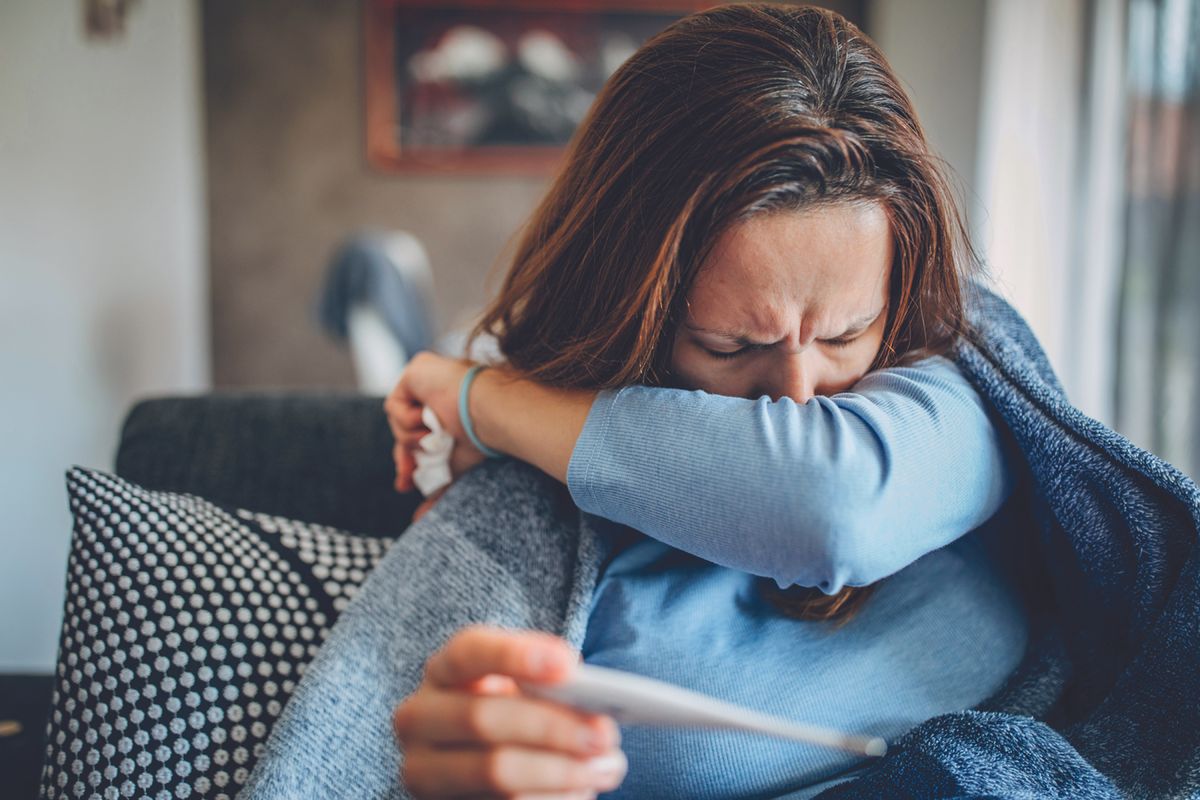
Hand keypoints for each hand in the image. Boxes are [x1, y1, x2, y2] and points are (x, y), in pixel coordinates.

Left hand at [384, 352, 486, 494]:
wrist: (489, 414)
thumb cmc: (482, 440)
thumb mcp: (455, 468)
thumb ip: (437, 487)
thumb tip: (417, 520)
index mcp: (450, 409)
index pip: (420, 435)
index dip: (410, 459)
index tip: (406, 484)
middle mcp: (438, 390)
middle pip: (404, 429)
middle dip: (403, 456)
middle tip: (406, 479)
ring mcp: (427, 378)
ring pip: (398, 421)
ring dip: (412, 438)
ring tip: (434, 438)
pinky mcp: (416, 370)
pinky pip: (395, 406)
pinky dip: (408, 421)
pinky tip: (429, 421)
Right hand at [393, 626, 626, 798]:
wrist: (476, 765)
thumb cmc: (512, 714)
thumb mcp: (520, 690)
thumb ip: (544, 685)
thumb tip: (588, 699)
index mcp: (442, 672)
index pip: (468, 652)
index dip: (515, 655)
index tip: (569, 666)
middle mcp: (418, 718)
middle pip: (482, 718)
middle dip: (551, 726)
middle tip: (604, 733)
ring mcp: (422, 771)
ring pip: (494, 771)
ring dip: (561, 771)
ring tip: (607, 767)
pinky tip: (581, 792)